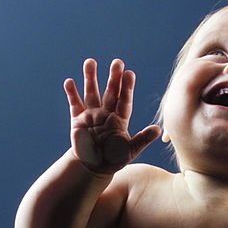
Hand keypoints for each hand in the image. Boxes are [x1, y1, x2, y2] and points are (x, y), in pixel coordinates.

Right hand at [65, 58, 160, 173]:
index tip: (129, 74)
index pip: (124, 100)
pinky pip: (75, 104)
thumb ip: (142, 139)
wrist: (93, 167)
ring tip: (90, 61)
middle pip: (110, 92)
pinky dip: (72, 93)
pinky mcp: (78, 120)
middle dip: (113, 77)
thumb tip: (158, 130)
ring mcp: (92, 115)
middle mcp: (106, 113)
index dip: (126, 88)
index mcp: (120, 119)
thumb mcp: (129, 151)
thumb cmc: (113, 159)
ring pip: (91, 93)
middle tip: (117, 62)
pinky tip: (69, 81)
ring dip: (90, 78)